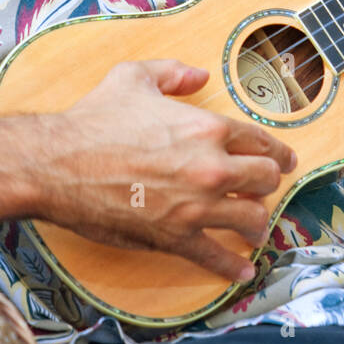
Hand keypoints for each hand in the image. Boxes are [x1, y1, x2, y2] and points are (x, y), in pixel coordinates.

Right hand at [36, 59, 296, 283]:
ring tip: (257, 228)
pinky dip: (234, 267)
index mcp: (208, 128)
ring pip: (252, 219)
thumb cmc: (94, 119)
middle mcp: (212, 168)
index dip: (278, 151)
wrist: (58, 163)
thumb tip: (200, 75)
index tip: (285, 159)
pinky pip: (216, 257)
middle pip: (266, 180)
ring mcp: (196, 206)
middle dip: (269, 184)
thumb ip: (173, 72)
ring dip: (258, 224)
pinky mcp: (175, 237)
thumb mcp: (134, 77)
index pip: (261, 141)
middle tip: (266, 189)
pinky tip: (244, 271)